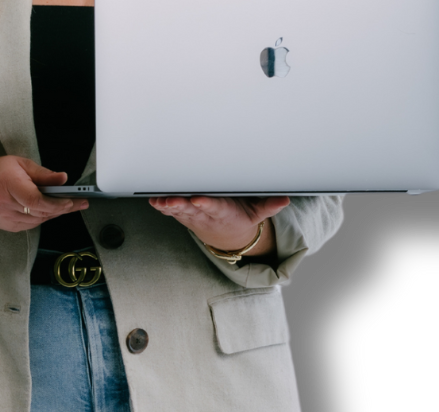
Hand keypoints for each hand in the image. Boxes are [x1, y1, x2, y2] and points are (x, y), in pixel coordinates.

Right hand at [0, 155, 86, 232]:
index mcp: (7, 183)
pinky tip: (51, 208)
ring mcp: (6, 218)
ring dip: (55, 212)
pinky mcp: (10, 227)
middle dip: (63, 207)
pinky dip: (44, 216)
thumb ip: (42, 173)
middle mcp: (5, 204)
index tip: (71, 200)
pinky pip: (34, 224)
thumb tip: (63, 179)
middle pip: (40, 211)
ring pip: (39, 219)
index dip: (55, 203)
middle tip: (80, 202)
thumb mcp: (20, 164)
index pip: (34, 200)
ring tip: (70, 203)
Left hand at [149, 195, 289, 254]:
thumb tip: (285, 199)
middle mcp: (206, 215)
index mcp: (223, 212)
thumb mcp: (256, 214)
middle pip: (192, 210)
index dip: (206, 204)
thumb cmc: (239, 218)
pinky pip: (171, 212)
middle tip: (171, 200)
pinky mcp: (183, 216)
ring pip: (179, 211)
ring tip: (160, 201)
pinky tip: (153, 201)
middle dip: (181, 204)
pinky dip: (162, 207)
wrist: (227, 237)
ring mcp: (193, 216)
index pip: (215, 207)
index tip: (198, 200)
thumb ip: (268, 206)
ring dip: (169, 206)